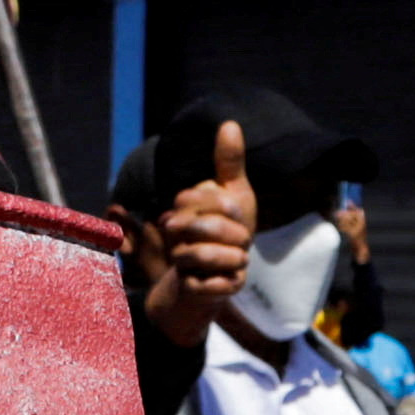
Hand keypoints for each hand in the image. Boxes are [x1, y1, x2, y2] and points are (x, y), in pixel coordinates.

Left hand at [144, 116, 252, 350]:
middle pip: (204, 227)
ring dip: (179, 255)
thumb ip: (226, 161)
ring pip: (196, 255)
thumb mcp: (216, 195)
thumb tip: (230, 123)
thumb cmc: (208, 234)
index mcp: (241, 213)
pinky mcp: (228, 291)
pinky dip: (187, 281)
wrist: (199, 282)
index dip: (189, 202)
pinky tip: (188, 279)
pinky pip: (199, 283)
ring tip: (181, 257)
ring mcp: (238, 267)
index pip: (217, 200)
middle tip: (170, 232)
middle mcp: (244, 240)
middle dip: (179, 229)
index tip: (177, 206)